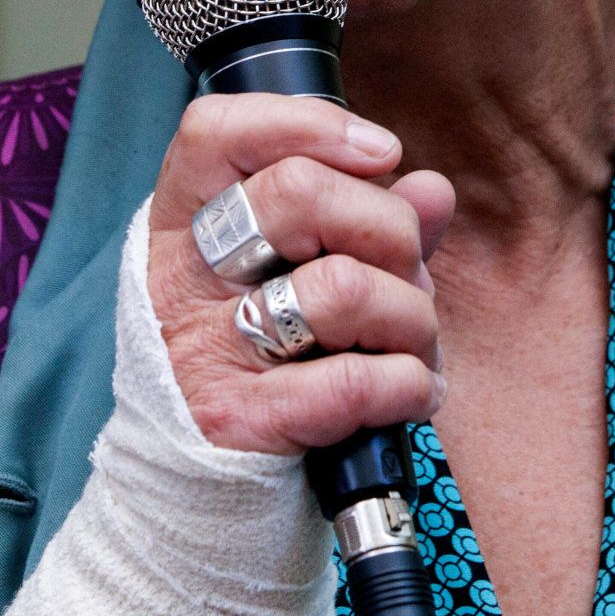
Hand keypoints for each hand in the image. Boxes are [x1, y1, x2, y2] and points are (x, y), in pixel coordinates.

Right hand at [144, 93, 456, 456]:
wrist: (200, 490)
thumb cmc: (261, 362)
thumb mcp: (294, 277)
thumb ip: (366, 224)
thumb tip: (432, 188)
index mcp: (183, 223)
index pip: (215, 131)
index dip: (308, 125)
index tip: (379, 151)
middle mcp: (182, 277)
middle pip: (297, 194)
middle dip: (389, 227)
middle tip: (406, 269)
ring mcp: (205, 349)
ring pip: (342, 286)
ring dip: (412, 315)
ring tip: (412, 341)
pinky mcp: (240, 421)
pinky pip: (355, 381)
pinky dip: (410, 383)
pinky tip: (413, 391)